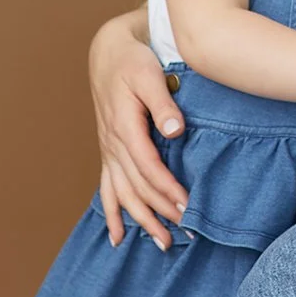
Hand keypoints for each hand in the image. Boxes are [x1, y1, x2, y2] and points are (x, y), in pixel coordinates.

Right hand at [89, 11, 187, 248]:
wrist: (109, 52)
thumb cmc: (133, 61)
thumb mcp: (149, 76)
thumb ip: (162, 105)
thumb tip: (176, 132)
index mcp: (125, 128)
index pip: (149, 168)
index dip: (167, 190)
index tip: (188, 207)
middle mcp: (113, 144)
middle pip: (137, 188)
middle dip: (160, 213)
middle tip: (185, 235)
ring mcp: (109, 150)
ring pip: (123, 194)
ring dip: (141, 221)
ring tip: (162, 243)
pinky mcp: (109, 151)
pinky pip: (107, 189)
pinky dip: (113, 213)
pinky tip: (117, 237)